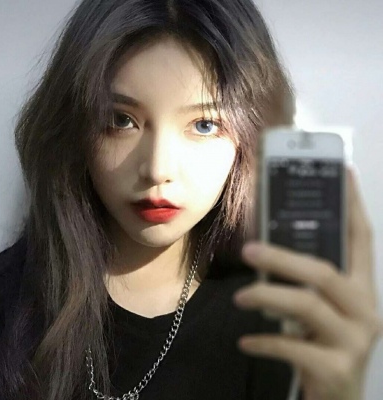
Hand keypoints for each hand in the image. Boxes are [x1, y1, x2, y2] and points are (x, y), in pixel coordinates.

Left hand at [233, 168, 382, 399]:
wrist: (337, 398)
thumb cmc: (323, 342)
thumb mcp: (318, 307)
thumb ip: (302, 280)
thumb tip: (262, 243)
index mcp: (361, 288)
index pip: (361, 238)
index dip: (352, 205)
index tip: (342, 173)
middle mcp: (365, 309)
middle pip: (323, 271)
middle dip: (282, 258)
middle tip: (248, 249)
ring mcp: (355, 340)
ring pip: (307, 304)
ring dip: (266, 296)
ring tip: (239, 298)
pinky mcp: (337, 369)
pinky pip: (293, 347)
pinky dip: (264, 342)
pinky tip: (245, 342)